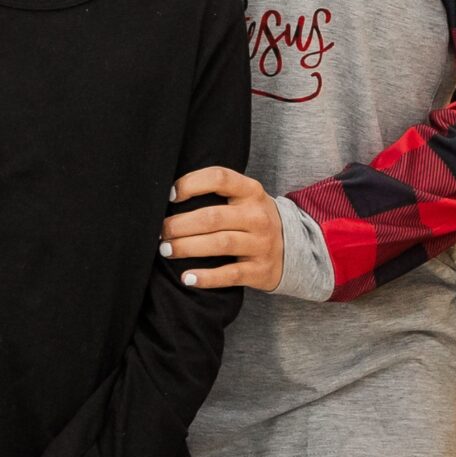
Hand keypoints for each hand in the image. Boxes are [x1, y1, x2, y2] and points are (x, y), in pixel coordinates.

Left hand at [160, 165, 283, 291]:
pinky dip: (206, 277)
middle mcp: (257, 216)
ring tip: (166, 250)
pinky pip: (229, 274)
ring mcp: (261, 244)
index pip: (219, 178)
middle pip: (212, 217)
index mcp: (251, 192)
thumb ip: (218, 193)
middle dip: (180, 225)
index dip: (191, 184)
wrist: (294, 250)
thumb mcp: (245, 200)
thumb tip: (170, 196)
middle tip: (161, 232)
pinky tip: (187, 278)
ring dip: (187, 247)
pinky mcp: (260, 270)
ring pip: (219, 244)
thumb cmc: (254, 221)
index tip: (170, 195)